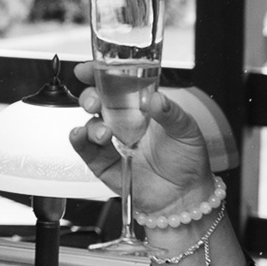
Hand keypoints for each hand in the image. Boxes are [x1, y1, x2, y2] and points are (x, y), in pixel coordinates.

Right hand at [69, 62, 215, 216]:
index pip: (116, 84)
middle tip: (94, 101)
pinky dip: (78, 139)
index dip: (99, 74)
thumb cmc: (187, 160)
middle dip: (89, 96)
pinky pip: (84, 148)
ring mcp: (112, 141)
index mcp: (141, 107)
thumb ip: (171, 113)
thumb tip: (155, 98)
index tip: (88, 69)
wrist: (184, 196)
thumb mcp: (186, 131)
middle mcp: (123, 122)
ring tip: (105, 133)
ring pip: (90, 123)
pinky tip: (82, 136)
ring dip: (91, 124)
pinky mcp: (102, 162)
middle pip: (96, 100)